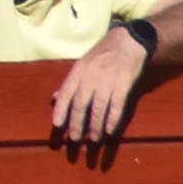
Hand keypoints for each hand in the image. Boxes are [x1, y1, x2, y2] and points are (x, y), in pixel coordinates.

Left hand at [51, 27, 148, 145]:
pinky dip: (112, 119)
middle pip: (80, 104)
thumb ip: (70, 83)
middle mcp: (90, 76)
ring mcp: (107, 80)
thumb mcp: (82, 65)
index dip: (61, 110)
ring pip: (98, 108)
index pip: (66, 93)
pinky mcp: (124, 84)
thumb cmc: (102, 55)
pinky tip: (109, 131)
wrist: (127, 42)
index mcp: (78, 71)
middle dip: (76, 124)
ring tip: (92, 141)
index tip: (57, 125)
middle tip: (74, 141)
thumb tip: (55, 98)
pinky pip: (117, 105)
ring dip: (94, 126)